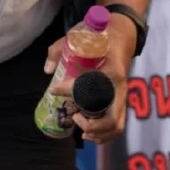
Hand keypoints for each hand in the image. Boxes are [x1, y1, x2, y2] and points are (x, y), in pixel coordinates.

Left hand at [44, 14, 137, 143]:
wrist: (122, 35)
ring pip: (117, 127)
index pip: (97, 93)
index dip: (77, 99)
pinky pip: (117, 125)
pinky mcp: (120, 100)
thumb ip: (58, 50)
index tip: (63, 97)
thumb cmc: (100, 37)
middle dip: (94, 128)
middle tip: (76, 119)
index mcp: (112, 75)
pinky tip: (92, 134)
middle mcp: (120, 90)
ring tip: (83, 131)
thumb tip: (47, 70)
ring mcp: (122, 97)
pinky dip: (105, 135)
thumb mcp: (77, 37)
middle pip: (113, 121)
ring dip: (100, 135)